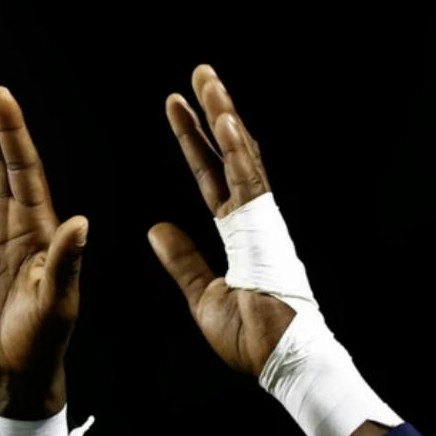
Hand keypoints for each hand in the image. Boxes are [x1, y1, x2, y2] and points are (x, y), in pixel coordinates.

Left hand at [147, 64, 296, 378]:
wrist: (281, 359)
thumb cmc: (251, 338)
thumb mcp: (202, 294)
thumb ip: (182, 259)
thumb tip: (154, 229)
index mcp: (239, 234)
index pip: (211, 176)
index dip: (194, 142)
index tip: (177, 108)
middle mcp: (253, 219)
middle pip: (229, 154)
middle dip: (212, 113)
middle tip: (197, 75)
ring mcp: (263, 221)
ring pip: (241, 156)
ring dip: (222, 115)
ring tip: (205, 80)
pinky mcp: (267, 229)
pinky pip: (250, 180)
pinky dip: (237, 148)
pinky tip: (223, 116)